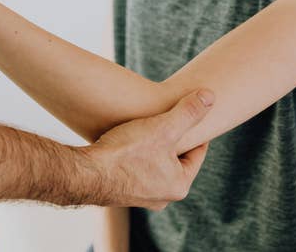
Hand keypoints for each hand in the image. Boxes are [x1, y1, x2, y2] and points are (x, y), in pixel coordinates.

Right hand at [85, 90, 213, 208]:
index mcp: (179, 185)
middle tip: (167, 119)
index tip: (191, 113)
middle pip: (175, 160)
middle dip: (172, 140)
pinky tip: (126, 143)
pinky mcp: (120, 193)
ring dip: (152, 148)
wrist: (85, 174)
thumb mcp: (162, 128)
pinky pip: (136, 171)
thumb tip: (211, 96)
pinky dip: (135, 157)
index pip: (196, 153)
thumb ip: (188, 112)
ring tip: (145, 129)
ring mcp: (140, 198)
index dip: (195, 129)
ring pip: (154, 166)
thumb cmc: (125, 153)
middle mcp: (162, 197)